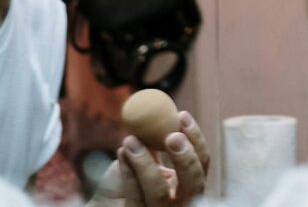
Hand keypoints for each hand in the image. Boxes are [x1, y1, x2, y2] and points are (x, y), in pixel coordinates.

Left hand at [88, 110, 210, 206]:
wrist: (105, 201)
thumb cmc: (127, 177)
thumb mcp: (145, 156)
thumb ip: (154, 140)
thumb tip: (159, 111)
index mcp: (187, 182)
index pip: (202, 163)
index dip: (196, 139)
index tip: (181, 115)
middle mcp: (180, 201)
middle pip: (194, 183)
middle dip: (185, 158)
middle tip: (171, 136)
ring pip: (160, 193)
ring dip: (146, 163)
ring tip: (130, 140)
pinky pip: (135, 197)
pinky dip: (128, 173)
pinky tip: (121, 153)